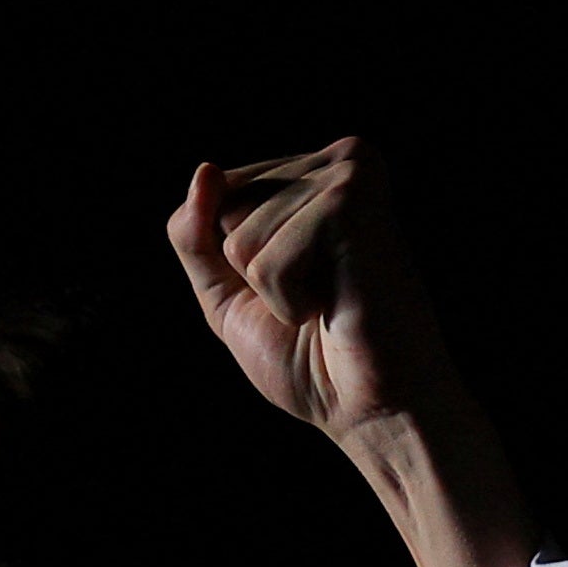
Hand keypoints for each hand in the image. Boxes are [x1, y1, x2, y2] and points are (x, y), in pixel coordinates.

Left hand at [166, 140, 466, 446]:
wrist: (373, 406)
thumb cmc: (307, 357)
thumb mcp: (225, 293)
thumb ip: (194, 235)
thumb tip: (204, 171)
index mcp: (311, 174)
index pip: (214, 195)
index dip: (232, 263)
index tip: (292, 285)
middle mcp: (337, 160)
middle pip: (222, 206)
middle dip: (249, 272)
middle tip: (315, 295)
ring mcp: (349, 174)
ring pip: (240, 236)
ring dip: (272, 291)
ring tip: (329, 300)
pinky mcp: (353, 202)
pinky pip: (267, 261)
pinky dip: (289, 301)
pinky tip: (336, 303)